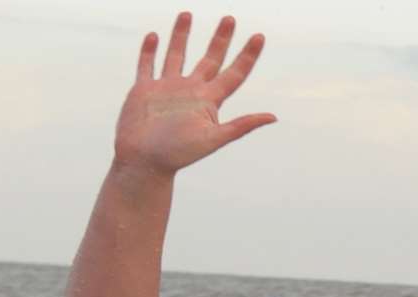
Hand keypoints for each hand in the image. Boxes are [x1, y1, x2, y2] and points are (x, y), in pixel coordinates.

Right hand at [113, 12, 274, 176]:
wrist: (144, 161)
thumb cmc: (179, 154)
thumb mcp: (214, 138)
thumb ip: (241, 126)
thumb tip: (273, 116)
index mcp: (209, 101)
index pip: (234, 73)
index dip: (247, 55)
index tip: (259, 36)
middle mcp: (190, 91)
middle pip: (210, 59)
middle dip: (220, 39)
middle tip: (230, 18)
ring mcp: (167, 89)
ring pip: (176, 55)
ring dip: (181, 35)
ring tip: (187, 14)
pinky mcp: (144, 90)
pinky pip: (147, 65)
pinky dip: (149, 50)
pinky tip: (154, 36)